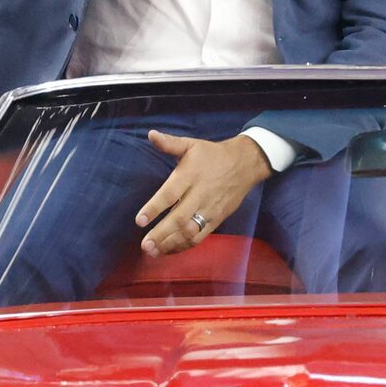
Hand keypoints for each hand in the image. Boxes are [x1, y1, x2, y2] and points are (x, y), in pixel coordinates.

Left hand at [135, 131, 270, 256]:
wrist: (245, 164)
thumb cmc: (212, 155)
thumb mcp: (191, 145)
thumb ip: (169, 143)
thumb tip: (151, 135)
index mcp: (190, 175)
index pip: (169, 194)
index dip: (154, 208)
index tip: (139, 220)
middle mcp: (200, 194)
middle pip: (179, 218)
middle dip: (161, 234)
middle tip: (145, 245)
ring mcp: (210, 209)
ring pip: (190, 231)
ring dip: (171, 244)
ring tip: (153, 252)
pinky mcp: (217, 219)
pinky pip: (201, 236)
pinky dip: (185, 245)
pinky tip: (169, 250)